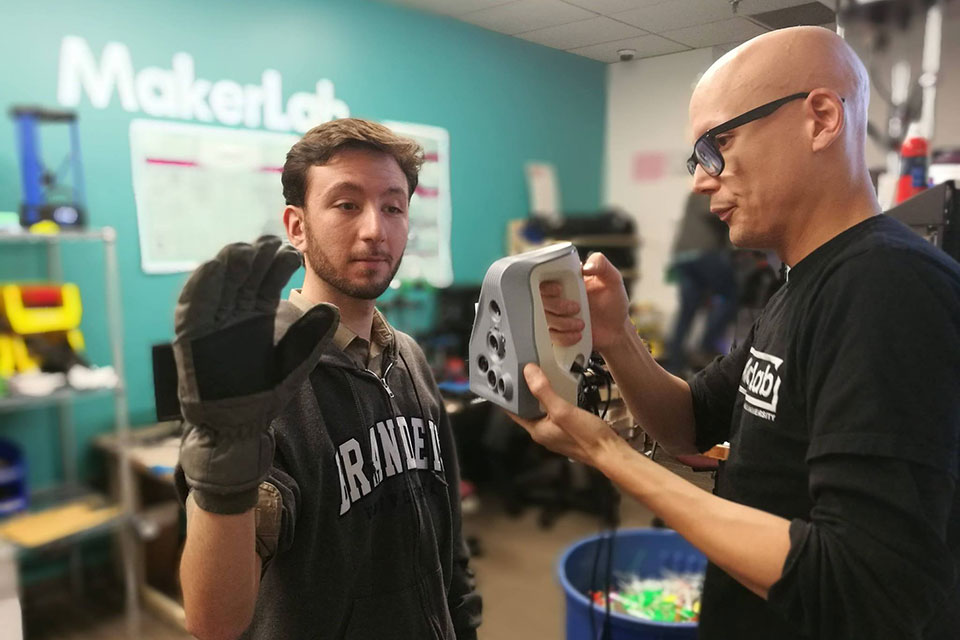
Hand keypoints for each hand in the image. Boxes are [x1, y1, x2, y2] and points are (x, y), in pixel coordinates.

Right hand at [174, 236, 338, 513]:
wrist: (239, 423)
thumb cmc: (266, 392)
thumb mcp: (295, 361)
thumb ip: (311, 336)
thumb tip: (334, 309)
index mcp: (259, 312)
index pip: (267, 278)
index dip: (277, 262)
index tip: (291, 252)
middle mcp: (234, 311)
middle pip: (242, 274)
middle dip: (254, 255)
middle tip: (268, 241)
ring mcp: (211, 322)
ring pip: (217, 283)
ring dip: (227, 265)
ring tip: (242, 250)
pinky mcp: (190, 336)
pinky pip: (192, 306)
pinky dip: (199, 287)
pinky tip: (211, 268)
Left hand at [508, 363, 620, 468]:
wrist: (611, 452)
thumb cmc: (588, 437)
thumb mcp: (563, 410)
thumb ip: (544, 391)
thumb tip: (529, 372)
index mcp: (536, 430)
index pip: (514, 410)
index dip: (509, 394)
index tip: (507, 377)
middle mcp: (543, 432)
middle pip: (527, 408)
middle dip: (525, 391)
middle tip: (524, 372)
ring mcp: (556, 432)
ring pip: (542, 409)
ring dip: (541, 394)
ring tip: (541, 376)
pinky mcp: (568, 430)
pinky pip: (555, 412)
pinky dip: (554, 399)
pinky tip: (561, 391)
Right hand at [540, 252, 630, 352]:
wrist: (616, 330)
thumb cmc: (614, 303)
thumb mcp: (613, 279)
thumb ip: (601, 264)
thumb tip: (586, 266)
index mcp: (567, 281)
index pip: (545, 278)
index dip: (547, 284)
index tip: (559, 290)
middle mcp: (559, 297)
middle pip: (541, 299)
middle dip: (557, 306)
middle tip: (576, 308)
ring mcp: (557, 315)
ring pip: (545, 319)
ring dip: (563, 323)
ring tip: (581, 324)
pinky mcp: (558, 332)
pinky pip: (551, 336)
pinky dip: (565, 337)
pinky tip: (578, 334)